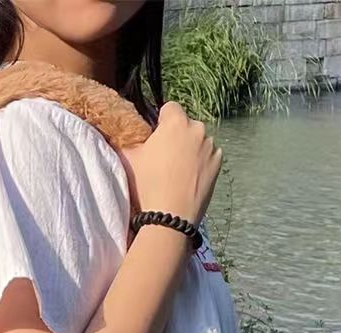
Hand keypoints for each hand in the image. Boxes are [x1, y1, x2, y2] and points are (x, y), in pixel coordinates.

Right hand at [118, 101, 222, 225]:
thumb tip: (122, 135)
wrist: (171, 217)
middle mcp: (197, 129)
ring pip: (198, 141)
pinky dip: (201, 163)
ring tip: (178, 172)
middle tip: (165, 159)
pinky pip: (209, 156)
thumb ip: (128, 141)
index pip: (169, 107)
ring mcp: (210, 146)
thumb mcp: (128, 160)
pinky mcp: (218, 164)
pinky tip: (189, 179)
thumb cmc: (147, 185)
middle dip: (177, 136)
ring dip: (190, 150)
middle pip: (186, 125)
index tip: (155, 138)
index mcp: (175, 122)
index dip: (161, 121)